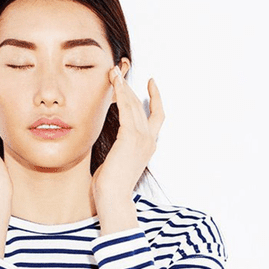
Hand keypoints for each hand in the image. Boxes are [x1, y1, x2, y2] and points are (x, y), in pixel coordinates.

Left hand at [91, 66, 164, 203]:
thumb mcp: (119, 161)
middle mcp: (149, 140)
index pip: (156, 116)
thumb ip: (121, 147)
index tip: (150, 83)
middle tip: (120, 72)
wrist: (113, 197)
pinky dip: (121, 95)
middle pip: (143, 106)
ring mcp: (142, 138)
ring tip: (114, 73)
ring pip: (135, 104)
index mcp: (148, 146)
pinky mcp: (131, 137)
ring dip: (124, 87)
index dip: (155, 98)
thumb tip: (114, 142)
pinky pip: (127, 109)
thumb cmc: (111, 184)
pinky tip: (115, 85)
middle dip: (131, 88)